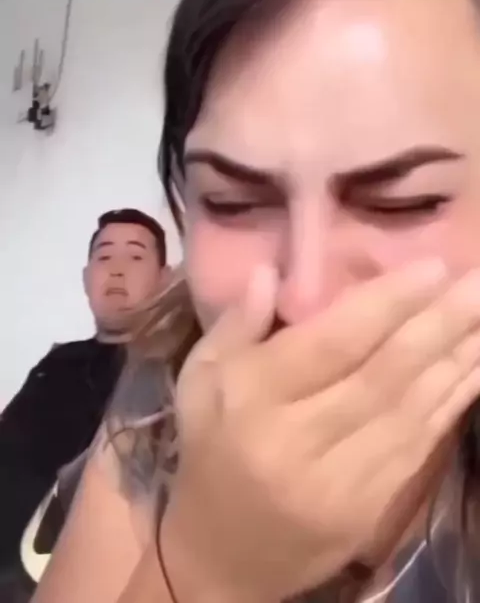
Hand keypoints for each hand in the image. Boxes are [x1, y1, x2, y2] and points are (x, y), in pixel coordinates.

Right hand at [161, 261, 479, 601]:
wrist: (225, 555)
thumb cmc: (212, 449)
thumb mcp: (200, 379)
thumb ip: (236, 324)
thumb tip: (271, 271)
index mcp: (252, 402)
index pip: (329, 346)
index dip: (384, 305)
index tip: (432, 268)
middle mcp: (300, 443)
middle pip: (382, 375)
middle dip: (438, 324)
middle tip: (479, 281)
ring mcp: (341, 484)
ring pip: (411, 410)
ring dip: (458, 358)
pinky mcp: (370, 510)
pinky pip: (421, 445)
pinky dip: (453, 401)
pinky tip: (476, 366)